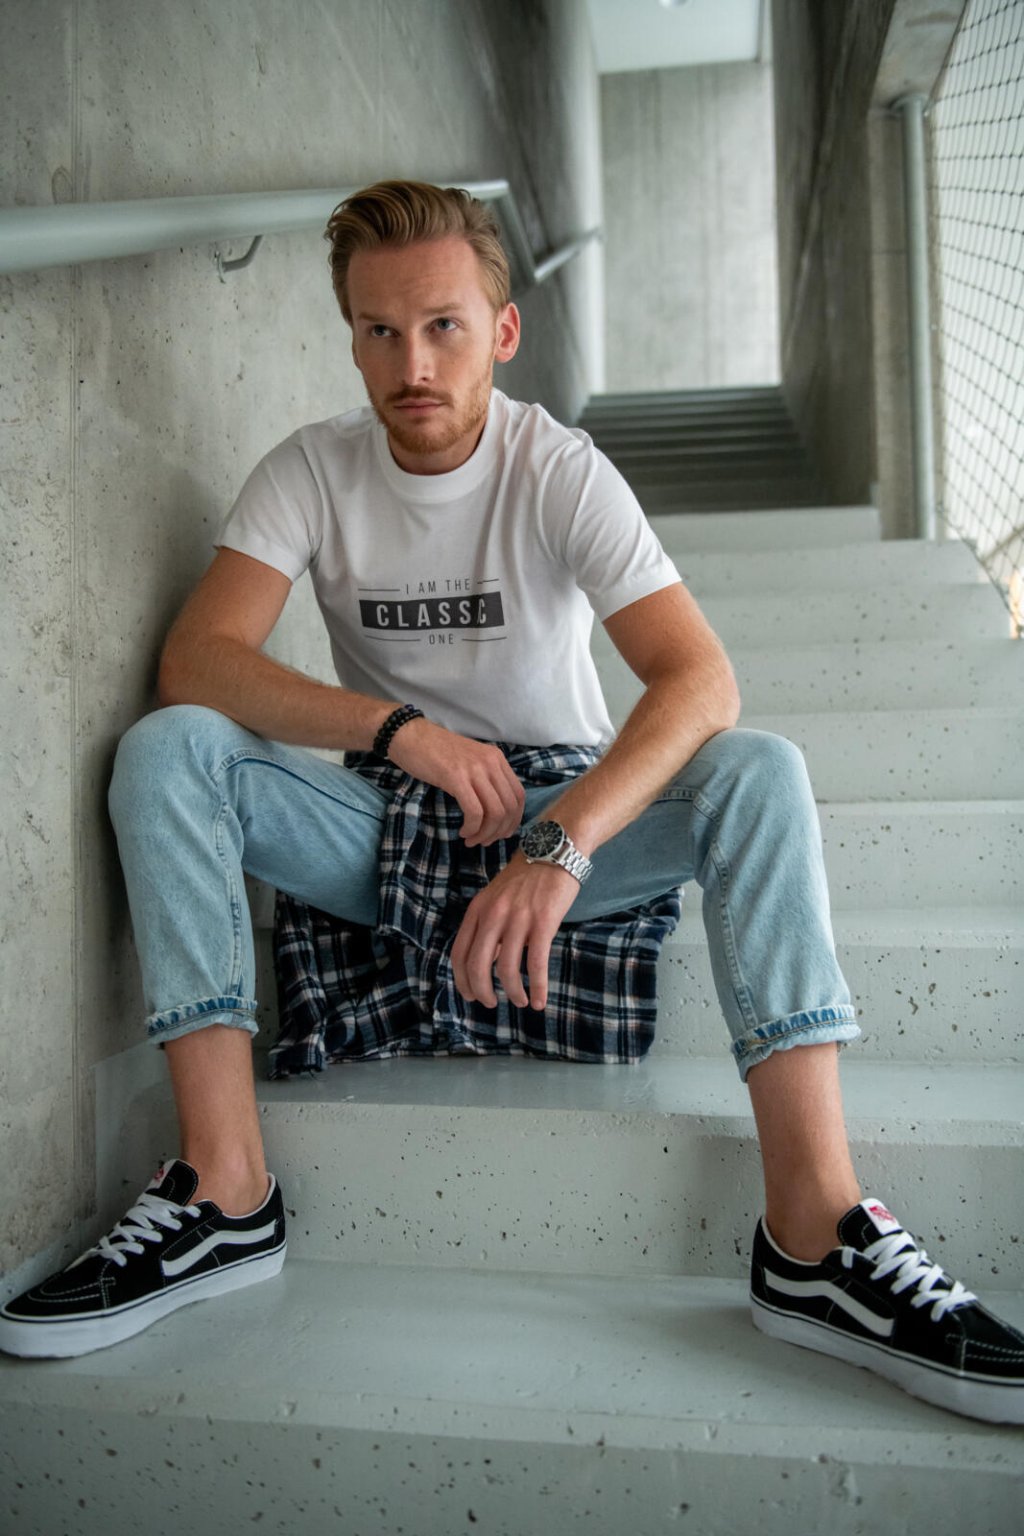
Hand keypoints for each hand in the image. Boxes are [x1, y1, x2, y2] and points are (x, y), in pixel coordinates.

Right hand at [386, 717, 525, 845]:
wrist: (410, 736)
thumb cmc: (436, 752)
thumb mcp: (470, 762)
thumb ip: (485, 779)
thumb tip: (495, 811)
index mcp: (497, 758)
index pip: (518, 795)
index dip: (514, 819)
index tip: (502, 833)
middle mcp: (491, 762)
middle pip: (509, 807)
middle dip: (499, 831)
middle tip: (484, 841)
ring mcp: (475, 769)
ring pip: (495, 812)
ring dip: (485, 833)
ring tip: (471, 839)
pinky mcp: (456, 778)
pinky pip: (475, 812)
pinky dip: (472, 828)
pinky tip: (463, 831)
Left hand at [450, 856, 580, 1009]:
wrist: (555, 850)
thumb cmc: (528, 877)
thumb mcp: (498, 897)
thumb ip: (490, 926)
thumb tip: (489, 961)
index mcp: (478, 909)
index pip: (459, 952)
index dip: (462, 979)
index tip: (470, 995)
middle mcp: (493, 914)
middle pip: (477, 965)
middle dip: (482, 991)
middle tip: (491, 1004)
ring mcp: (517, 918)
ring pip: (506, 969)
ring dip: (513, 992)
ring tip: (521, 1002)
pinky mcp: (543, 922)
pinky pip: (536, 963)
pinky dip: (538, 987)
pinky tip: (541, 1000)